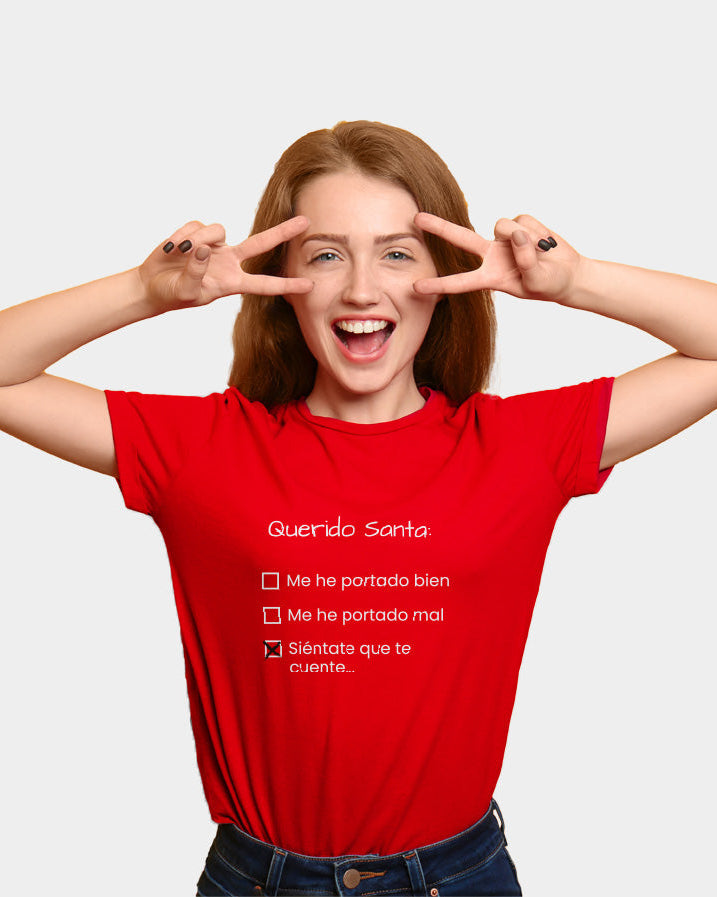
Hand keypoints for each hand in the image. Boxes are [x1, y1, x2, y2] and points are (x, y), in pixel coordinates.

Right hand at [137, 217, 312, 312]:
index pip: (265, 284)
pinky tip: (172, 248)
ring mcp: (216, 246)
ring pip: (217, 230)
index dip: (286, 285)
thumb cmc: (171, 294)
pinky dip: (183, 235)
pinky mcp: (199, 234)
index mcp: (232, 282)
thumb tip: (205, 248)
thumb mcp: (185, 291)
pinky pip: (197, 226)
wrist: (151, 285)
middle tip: (306, 222)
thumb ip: (196, 272)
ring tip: (179, 253)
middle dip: (283, 232)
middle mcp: (229, 262)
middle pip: (261, 243)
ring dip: (196, 239)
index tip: (309, 286)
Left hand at [413, 212, 581, 303]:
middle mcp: (492, 256)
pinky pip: (525, 220)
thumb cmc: (550, 284)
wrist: (568, 273)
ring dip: (526, 237)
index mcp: (491, 277)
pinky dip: (539, 232)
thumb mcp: (537, 281)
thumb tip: (517, 235)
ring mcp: (504, 239)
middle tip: (415, 219)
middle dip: (439, 228)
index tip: (416, 287)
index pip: (460, 282)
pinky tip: (545, 243)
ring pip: (504, 226)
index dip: (439, 285)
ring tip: (541, 252)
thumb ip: (526, 261)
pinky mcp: (520, 224)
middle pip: (461, 238)